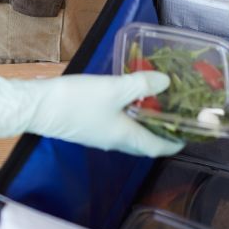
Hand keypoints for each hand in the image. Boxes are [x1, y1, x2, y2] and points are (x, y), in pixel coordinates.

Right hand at [0, 71, 183, 157]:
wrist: (38, 107)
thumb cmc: (78, 101)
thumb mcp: (113, 88)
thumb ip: (140, 84)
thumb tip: (167, 81)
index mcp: (125, 137)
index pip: (158, 147)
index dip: (175, 142)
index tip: (189, 134)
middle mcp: (114, 141)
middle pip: (144, 142)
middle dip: (160, 131)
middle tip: (173, 114)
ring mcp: (99, 135)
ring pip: (129, 132)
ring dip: (143, 122)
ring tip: (152, 102)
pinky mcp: (87, 125)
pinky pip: (115, 124)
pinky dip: (126, 115)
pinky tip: (123, 97)